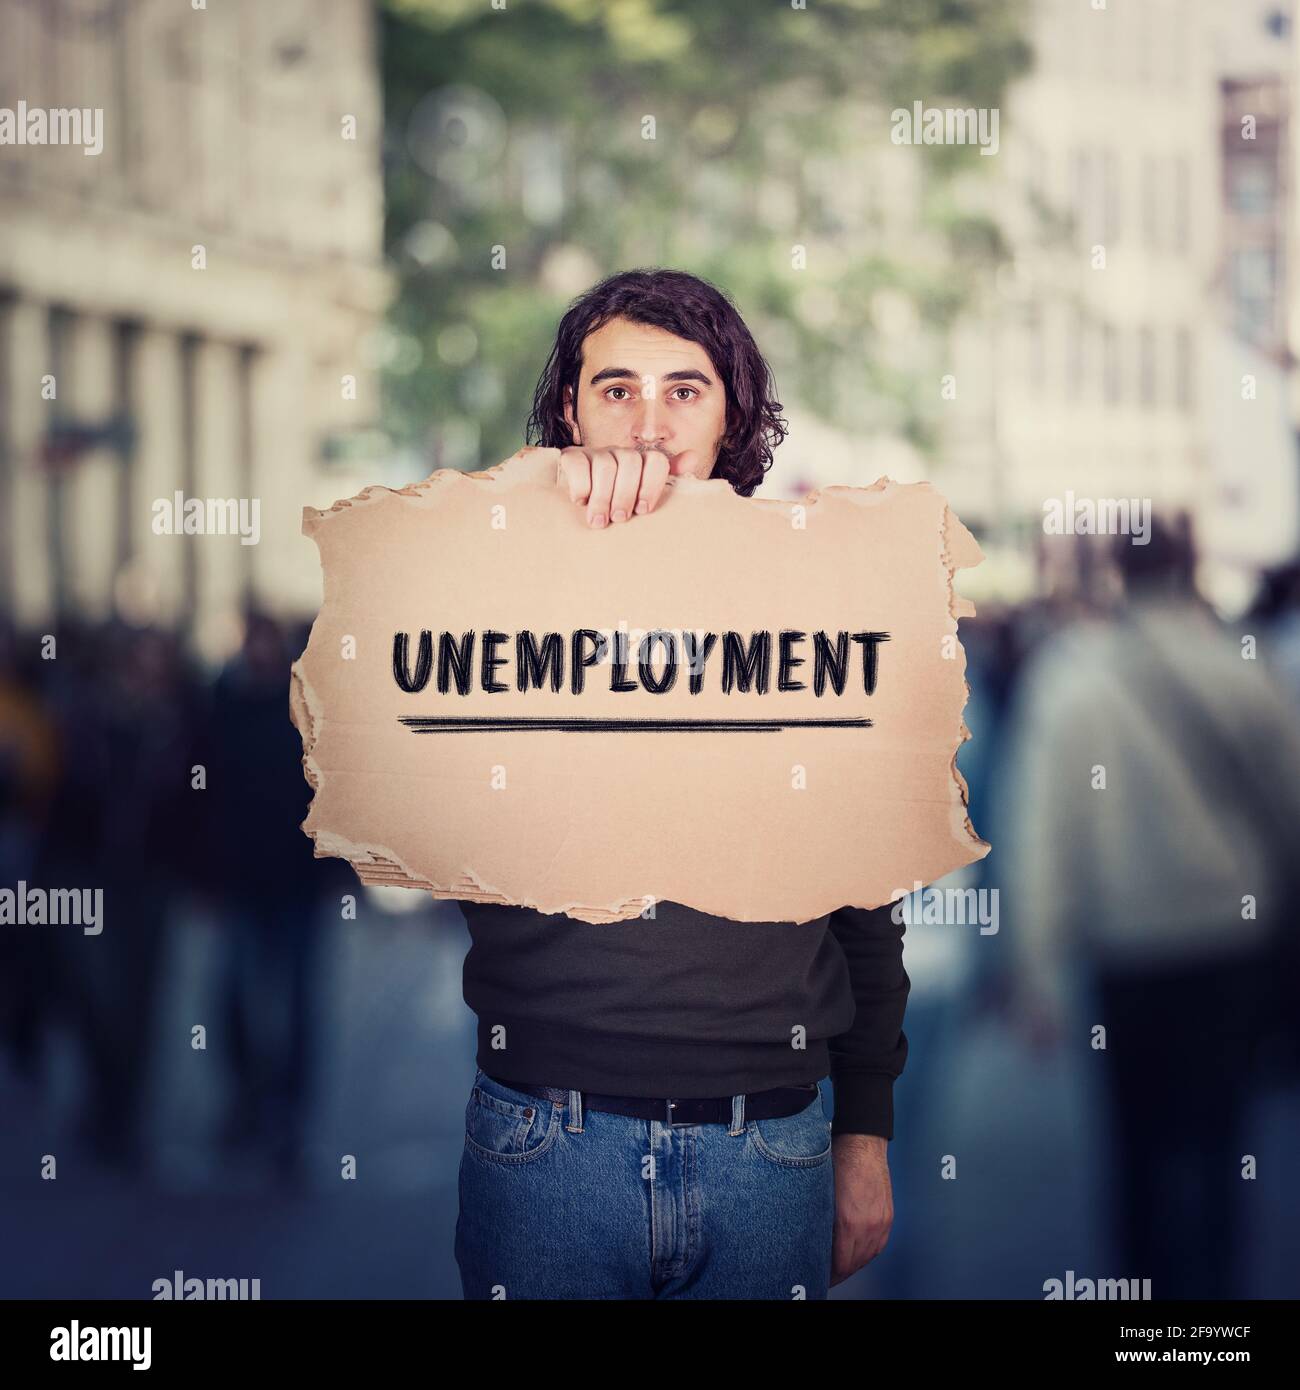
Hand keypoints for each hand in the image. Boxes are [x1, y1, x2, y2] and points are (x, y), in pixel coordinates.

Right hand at [557, 445, 700, 527]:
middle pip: (630, 462)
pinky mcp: (571, 457)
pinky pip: (578, 463)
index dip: (652, 485)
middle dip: (625, 493)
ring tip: (599, 521)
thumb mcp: (642, 498)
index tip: (643, 510)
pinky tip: (580, 502)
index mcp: (641, 463)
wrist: (579, 503)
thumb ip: (669, 480)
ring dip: (602, 496)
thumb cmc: (617, 504)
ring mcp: (595, 453)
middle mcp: (620, 453)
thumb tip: (693, 457)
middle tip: (619, 518)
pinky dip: (581, 485)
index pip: (656, 461)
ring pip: (605, 465)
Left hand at [830, 1133, 892, 1285]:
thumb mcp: (822, 1194)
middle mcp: (867, 1226)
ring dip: (852, 1264)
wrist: (861, 1143)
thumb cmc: (838, 1162)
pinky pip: (878, 1246)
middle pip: (852, 1264)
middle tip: (824, 1273)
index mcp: (847, 1221)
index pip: (839, 1264)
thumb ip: (820, 1221)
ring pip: (866, 1258)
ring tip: (839, 1267)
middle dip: (837, 1272)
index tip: (817, 1274)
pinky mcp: (887, 1217)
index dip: (827, 1273)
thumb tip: (814, 1242)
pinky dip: (866, 1253)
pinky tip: (856, 1254)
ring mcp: (880, 1222)